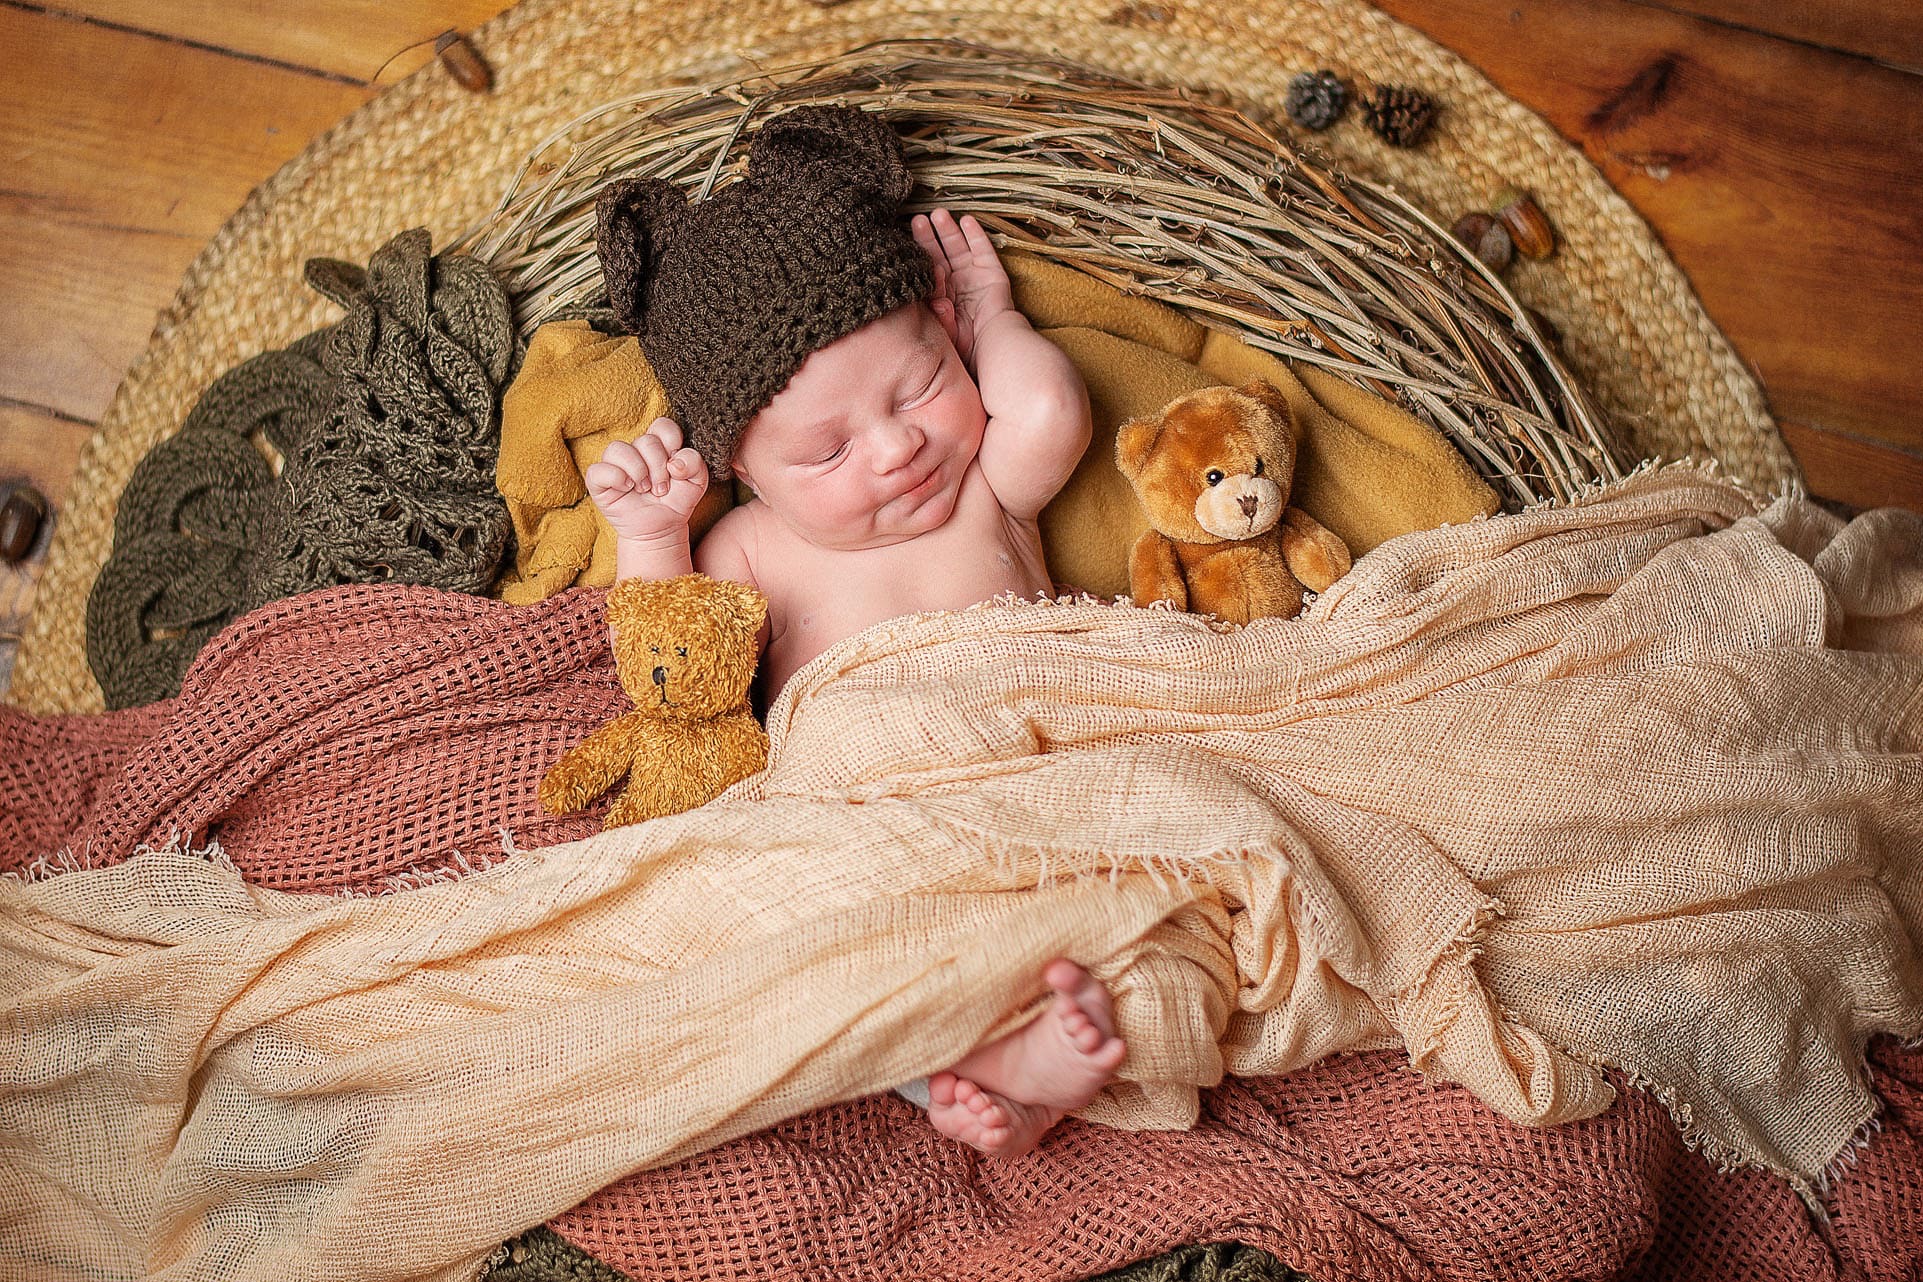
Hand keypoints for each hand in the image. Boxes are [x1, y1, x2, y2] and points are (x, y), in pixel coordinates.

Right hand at [585, 417, 709, 542]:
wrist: (663, 529)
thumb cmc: (677, 501)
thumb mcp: (696, 482)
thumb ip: (694, 463)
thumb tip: (675, 462)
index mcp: (658, 445)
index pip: (662, 425)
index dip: (671, 442)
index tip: (676, 466)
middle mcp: (635, 451)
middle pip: (645, 440)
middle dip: (658, 467)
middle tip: (662, 489)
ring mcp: (615, 465)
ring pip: (617, 449)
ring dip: (637, 471)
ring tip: (645, 489)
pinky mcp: (598, 481)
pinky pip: (598, 470)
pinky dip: (615, 478)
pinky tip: (627, 489)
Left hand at [912, 209, 1013, 371]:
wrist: (995, 348)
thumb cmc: (968, 347)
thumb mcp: (944, 332)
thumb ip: (936, 317)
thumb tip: (937, 302)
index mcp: (941, 296)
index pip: (926, 272)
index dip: (918, 259)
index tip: (907, 250)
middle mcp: (956, 284)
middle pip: (938, 255)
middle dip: (928, 238)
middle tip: (917, 220)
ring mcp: (974, 277)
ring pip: (958, 248)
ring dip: (948, 231)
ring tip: (938, 214)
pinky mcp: (993, 274)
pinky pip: (984, 250)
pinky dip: (976, 236)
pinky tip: (967, 221)